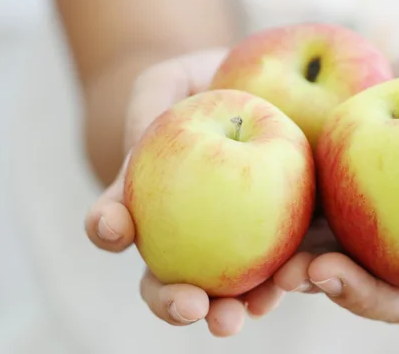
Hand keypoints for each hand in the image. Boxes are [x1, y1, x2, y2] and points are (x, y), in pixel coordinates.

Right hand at [84, 48, 284, 336]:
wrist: (247, 86)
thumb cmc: (197, 83)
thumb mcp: (169, 81)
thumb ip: (149, 107)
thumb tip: (138, 145)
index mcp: (143, 203)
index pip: (115, 222)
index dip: (107, 229)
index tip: (114, 227)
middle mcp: (183, 233)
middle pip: (169, 279)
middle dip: (175, 302)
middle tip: (190, 305)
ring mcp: (231, 239)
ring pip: (226, 287)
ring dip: (229, 308)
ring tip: (237, 316)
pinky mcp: (279, 233)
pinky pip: (280, 259)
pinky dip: (283, 277)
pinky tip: (291, 280)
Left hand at [272, 43, 398, 320]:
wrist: (398, 75)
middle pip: (392, 295)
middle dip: (361, 293)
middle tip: (329, 273)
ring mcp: (363, 238)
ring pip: (339, 278)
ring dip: (311, 281)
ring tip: (286, 270)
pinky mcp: (324, 217)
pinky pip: (303, 243)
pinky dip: (284, 251)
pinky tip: (263, 247)